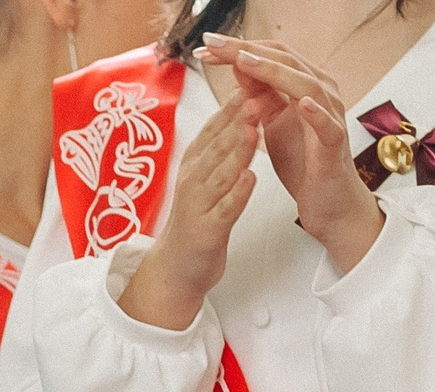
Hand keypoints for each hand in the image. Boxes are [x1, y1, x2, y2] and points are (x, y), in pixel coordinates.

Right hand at [120, 94, 260, 329]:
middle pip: (218, 144)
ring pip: (220, 173)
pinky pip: (224, 209)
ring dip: (236, 150)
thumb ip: (221, 145)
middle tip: (257, 92)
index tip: (253, 78)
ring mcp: (198, 206)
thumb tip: (239, 109)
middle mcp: (193, 180)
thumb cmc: (198, 219)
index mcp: (195, 163)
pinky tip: (249, 179)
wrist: (177, 268)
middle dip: (238, 119)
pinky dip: (236, 193)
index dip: (234, 102)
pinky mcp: (207, 231)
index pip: (215, 127)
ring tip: (254, 128)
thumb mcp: (206, 176)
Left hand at [202, 36, 383, 270]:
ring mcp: (330, 118)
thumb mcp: (272, 124)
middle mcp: (320, 95)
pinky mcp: (335, 145)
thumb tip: (238, 66)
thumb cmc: (302, 161)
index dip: (239, 49)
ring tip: (246, 62)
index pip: (272, 57)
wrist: (327, 201)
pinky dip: (315, 113)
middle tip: (215, 44)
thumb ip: (259, 96)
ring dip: (276, 73)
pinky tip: (300, 104)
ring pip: (308, 86)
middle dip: (248, 52)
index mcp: (302, 88)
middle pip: (287, 62)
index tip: (206, 46)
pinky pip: (327, 125)